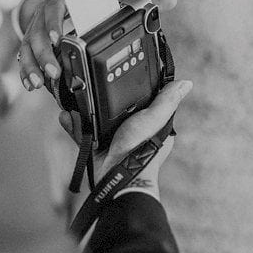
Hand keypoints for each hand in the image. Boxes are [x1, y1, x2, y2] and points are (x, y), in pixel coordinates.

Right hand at [17, 0, 177, 90]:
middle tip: (54, 72)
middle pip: (38, 29)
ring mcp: (37, 23)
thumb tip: (171, 1)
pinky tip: (31, 85)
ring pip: (28, 43)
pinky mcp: (32, 36)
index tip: (59, 38)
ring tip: (40, 83)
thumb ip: (143, 0)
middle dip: (44, 52)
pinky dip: (26, 68)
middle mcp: (48, 7)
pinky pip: (24, 53)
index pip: (57, 5)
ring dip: (32, 64)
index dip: (54, 21)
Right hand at [59, 80, 192, 209]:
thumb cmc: (141, 149)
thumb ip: (167, 101)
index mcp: (149, 123)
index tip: (116, 75)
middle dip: (100, 97)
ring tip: (74, 99)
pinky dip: (74, 124)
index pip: (140, 99)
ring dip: (83, 109)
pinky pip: (82, 132)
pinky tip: (67, 115)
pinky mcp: (96, 146)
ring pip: (95, 117)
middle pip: (113, 106)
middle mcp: (130, 129)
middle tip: (89, 85)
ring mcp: (112, 138)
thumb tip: (186, 83)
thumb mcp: (154, 118)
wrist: (118, 176)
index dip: (128, 88)